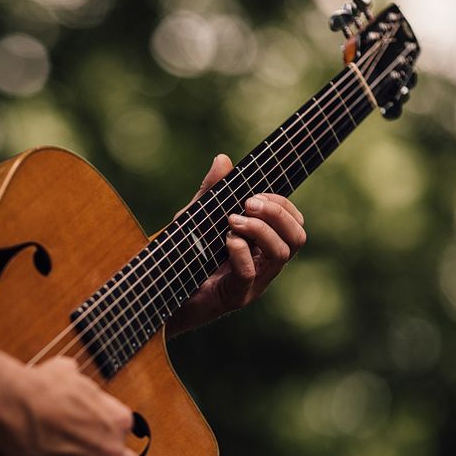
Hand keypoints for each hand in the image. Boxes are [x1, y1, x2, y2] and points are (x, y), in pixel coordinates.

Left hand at [167, 154, 306, 336]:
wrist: (158, 293)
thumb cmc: (182, 257)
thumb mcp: (195, 218)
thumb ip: (210, 193)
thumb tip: (223, 159)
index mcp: (262, 246)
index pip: (294, 223)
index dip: (281, 204)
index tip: (254, 195)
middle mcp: (263, 265)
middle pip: (297, 237)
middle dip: (277, 213)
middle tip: (247, 204)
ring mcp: (252, 284)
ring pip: (281, 254)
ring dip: (259, 229)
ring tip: (231, 221)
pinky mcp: (234, 297)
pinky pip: (249, 273)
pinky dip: (240, 252)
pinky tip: (225, 240)